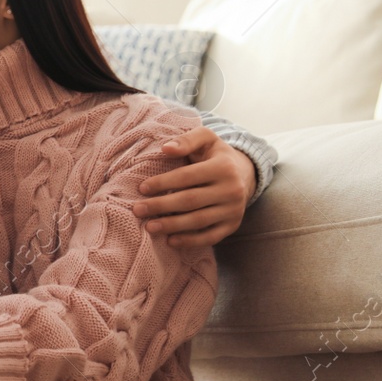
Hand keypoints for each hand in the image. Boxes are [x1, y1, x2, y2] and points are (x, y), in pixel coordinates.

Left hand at [133, 126, 255, 247]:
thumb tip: (165, 148)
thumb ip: (187, 140)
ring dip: (171, 226)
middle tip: (137, 210)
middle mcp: (232, 190)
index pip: (187, 176)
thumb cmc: (214, 155)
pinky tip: (170, 241)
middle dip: (161, 206)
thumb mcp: (206, 139)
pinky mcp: (232, 225)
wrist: (244, 174)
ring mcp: (233, 210)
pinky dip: (190, 241)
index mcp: (223, 167)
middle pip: (190, 201)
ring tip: (149, 227)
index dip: (163, 182)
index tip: (141, 188)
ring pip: (199, 221)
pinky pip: (210, 237)